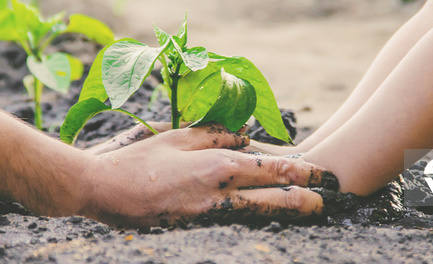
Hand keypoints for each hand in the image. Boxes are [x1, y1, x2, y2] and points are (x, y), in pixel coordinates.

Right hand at [75, 123, 337, 227]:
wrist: (102, 191)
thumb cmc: (138, 159)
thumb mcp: (178, 136)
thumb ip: (215, 136)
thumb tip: (244, 137)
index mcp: (220, 167)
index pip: (274, 171)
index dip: (304, 174)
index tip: (325, 175)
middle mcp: (223, 195)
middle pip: (277, 201)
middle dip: (308, 201)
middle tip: (330, 202)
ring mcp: (212, 217)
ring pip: (262, 217)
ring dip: (288, 214)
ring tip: (311, 212)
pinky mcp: (199, 230)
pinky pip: (238, 224)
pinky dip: (259, 221)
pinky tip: (268, 220)